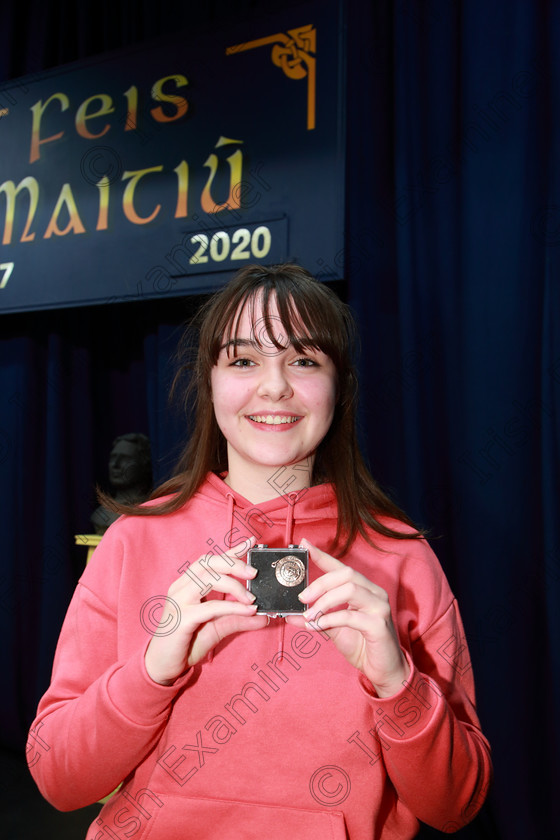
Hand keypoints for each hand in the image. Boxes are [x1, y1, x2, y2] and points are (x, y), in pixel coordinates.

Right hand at [145, 537, 267, 684]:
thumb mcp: (217, 627)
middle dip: (233, 563)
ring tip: (252, 597)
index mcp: (188, 584)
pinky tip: (247, 610)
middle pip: (208, 563)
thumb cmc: (186, 643)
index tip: (250, 542)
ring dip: (233, 584)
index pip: (211, 561)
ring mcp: (179, 601)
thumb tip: (264, 617)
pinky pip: (210, 606)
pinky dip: (231, 606)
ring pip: (207, 578)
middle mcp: (181, 587)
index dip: (231, 551)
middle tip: (253, 573)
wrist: (162, 666)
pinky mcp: (181, 619)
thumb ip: (238, 619)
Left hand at [285, 540, 409, 696]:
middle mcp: (374, 593)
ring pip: (349, 589)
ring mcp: (379, 607)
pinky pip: (350, 615)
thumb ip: (315, 618)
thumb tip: (290, 615)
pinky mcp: (379, 624)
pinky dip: (330, 619)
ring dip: (324, 601)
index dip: (322, 555)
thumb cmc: (361, 646)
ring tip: (309, 615)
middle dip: (320, 583)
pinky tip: (319, 626)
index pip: (341, 567)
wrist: (383, 670)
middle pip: (346, 574)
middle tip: (302, 598)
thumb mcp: (333, 630)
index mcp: (363, 589)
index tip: (305, 545)